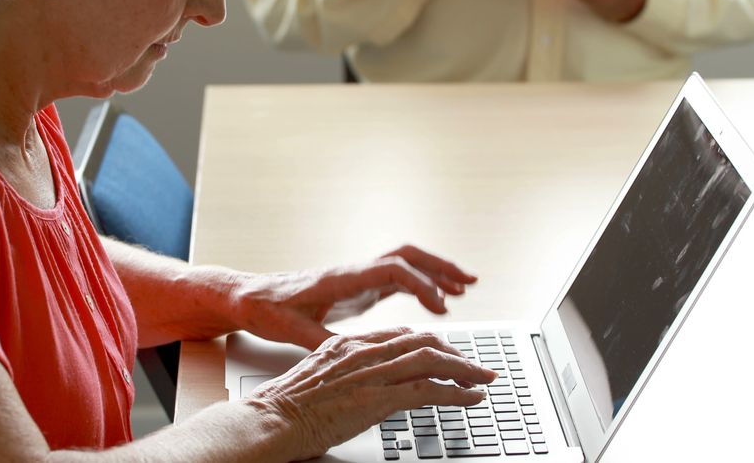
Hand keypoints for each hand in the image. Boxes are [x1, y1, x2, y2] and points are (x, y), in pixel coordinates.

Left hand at [229, 245, 476, 349]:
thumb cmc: (266, 309)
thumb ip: (321, 343)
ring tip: (465, 287)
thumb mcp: (291, 331)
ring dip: (435, 271)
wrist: (250, 296)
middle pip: (406, 254)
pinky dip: (421, 284)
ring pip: (404, 263)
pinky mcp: (358, 288)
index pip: (390, 269)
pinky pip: (397, 279)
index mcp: (340, 279)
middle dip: (439, 266)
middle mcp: (353, 272)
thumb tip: (348, 357)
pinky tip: (437, 301)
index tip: (440, 307)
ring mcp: (358, 277)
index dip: (419, 285)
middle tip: (468, 282)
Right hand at [250, 327, 497, 459]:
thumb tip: (360, 386)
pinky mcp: (377, 397)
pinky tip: (471, 398)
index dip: (431, 343)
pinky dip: (457, 392)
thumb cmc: (286, 407)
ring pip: (432, 360)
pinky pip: (429, 389)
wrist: (270, 419)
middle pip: (422, 341)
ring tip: (483, 380)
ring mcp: (371, 372)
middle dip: (455, 353)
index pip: (401, 334)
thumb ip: (344, 374)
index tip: (447, 355)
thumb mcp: (319, 378)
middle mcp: (363, 351)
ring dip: (465, 370)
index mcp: (348, 344)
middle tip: (474, 367)